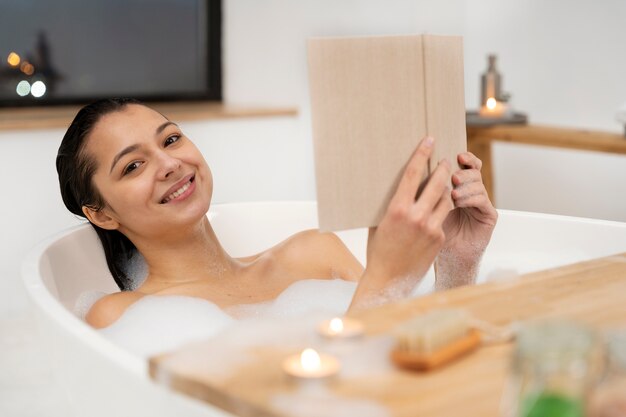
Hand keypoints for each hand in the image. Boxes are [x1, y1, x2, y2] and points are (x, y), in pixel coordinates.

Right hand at [349, 136, 453, 309]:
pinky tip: (434, 213)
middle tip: (445, 160)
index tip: (429, 141)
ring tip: (444, 185)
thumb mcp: (378, 223)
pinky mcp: (439, 239)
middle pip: (437, 183)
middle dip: (442, 169)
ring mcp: (431, 228)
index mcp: (397, 209)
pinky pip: (442, 219)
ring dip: (446, 190)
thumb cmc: (378, 250)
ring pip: (446, 199)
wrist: (389, 279)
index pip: (412, 174)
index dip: (421, 155)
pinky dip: (439, 213)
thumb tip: (395, 186)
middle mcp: (416, 216)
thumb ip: (390, 204)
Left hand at [435, 152, 497, 289]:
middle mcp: (472, 192)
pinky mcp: (489, 215)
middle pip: (474, 171)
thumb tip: (416, 168)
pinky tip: (459, 202)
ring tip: (454, 194)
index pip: (466, 166)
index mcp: (458, 187)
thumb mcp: (425, 206)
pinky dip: (470, 199)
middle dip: (464, 172)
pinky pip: (483, 200)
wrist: (444, 257)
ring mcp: (482, 203)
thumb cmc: (430, 232)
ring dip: (466, 186)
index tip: (458, 156)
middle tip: (453, 177)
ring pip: (479, 184)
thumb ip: (426, 189)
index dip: (465, 158)